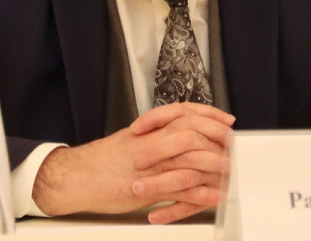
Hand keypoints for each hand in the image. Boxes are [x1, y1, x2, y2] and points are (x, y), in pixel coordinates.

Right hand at [31, 102, 234, 222]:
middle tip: (235, 144)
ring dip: (215, 165)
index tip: (226, 119)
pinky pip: (180, 190)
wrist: (76, 178)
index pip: (185, 113)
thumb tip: (176, 133)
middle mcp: (151, 143)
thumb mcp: (130, 140)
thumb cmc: (101, 162)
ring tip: (232, 171)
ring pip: (190, 159)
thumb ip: (154, 136)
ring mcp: (150, 166)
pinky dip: (200, 194)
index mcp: (149, 130)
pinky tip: (214, 196)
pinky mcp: (147, 189)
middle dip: (218, 136)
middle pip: (193, 131)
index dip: (209, 114)